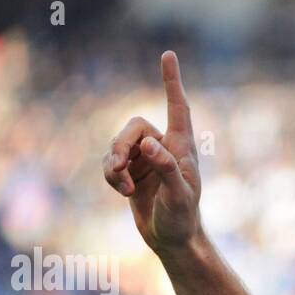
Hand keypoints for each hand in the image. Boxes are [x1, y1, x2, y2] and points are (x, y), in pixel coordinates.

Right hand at [103, 50, 201, 252]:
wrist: (172, 240)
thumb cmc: (182, 218)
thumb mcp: (179, 196)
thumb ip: (166, 169)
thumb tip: (149, 145)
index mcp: (182, 147)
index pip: (177, 107)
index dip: (171, 81)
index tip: (168, 54)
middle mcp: (163, 148)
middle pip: (133, 127)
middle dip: (122, 145)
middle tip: (120, 167)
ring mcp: (146, 159)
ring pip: (117, 145)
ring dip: (114, 164)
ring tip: (122, 187)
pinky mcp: (131, 172)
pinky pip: (111, 162)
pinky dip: (111, 175)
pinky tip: (122, 191)